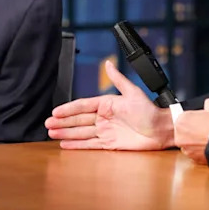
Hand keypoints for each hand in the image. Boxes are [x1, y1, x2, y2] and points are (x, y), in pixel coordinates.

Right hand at [45, 60, 174, 150]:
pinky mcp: (109, 144)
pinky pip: (90, 144)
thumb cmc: (150, 111)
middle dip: (62, 122)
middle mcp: (104, 118)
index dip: (68, 109)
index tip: (55, 111)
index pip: (82, 106)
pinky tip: (65, 144)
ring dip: (66, 133)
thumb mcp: (133, 92)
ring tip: (51, 133)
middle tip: (48, 123)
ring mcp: (105, 131)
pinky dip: (77, 145)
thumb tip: (108, 64)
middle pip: (78, 120)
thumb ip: (118, 79)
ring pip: (81, 133)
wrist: (161, 130)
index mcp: (107, 104)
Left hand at [174, 98, 208, 164]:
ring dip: (196, 143)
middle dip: (193, 132)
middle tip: (205, 130)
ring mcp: (187, 150)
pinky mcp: (194, 159)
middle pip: (184, 133)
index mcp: (181, 121)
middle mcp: (180, 137)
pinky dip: (201, 152)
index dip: (194, 120)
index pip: (184, 119)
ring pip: (189, 145)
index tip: (201, 121)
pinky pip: (196, 154)